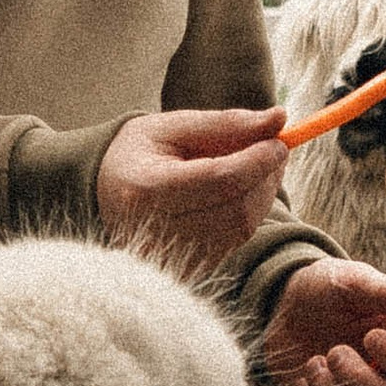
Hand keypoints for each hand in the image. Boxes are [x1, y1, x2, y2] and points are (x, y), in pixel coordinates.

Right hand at [96, 108, 292, 272]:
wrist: (105, 191)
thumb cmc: (141, 151)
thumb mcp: (175, 126)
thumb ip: (227, 123)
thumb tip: (280, 118)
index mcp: (147, 188)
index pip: (221, 180)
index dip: (258, 161)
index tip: (280, 141)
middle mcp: (156, 229)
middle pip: (236, 207)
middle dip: (265, 176)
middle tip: (275, 148)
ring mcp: (170, 255)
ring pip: (242, 226)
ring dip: (262, 194)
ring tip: (257, 165)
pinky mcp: (187, 267)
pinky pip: (235, 239)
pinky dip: (249, 211)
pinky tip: (241, 189)